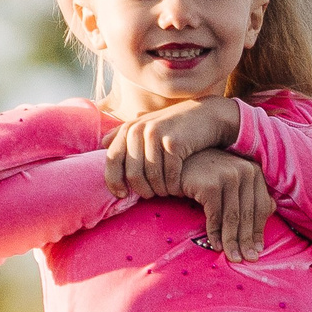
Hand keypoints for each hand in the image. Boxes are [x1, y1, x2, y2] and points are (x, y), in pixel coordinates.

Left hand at [106, 98, 240, 199]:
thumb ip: (126, 133)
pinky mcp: (174, 143)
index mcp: (129, 128)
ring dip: (159, 190)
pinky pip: (169, 175)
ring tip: (164, 192)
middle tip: (150, 196)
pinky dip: (172, 186)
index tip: (121, 195)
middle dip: (141, 190)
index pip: (112, 160)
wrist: (208, 115)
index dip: (114, 181)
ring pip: (151, 177)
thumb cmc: (175, 125)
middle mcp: (139, 130)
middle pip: (132, 173)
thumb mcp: (149, 124)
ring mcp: (156, 136)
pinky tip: (176, 187)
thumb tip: (103, 142)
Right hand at [177, 149, 274, 261]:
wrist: (176, 163)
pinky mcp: (210, 185)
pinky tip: (215, 246)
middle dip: (247, 240)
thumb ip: (250, 192)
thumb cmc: (205, 174)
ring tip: (234, 258)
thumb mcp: (231, 180)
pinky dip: (215, 234)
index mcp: (254, 171)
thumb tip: (272, 210)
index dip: (259, 230)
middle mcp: (245, 171)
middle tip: (248, 259)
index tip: (257, 249)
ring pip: (233, 217)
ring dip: (232, 241)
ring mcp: (228, 176)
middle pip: (248, 214)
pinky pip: (215, 216)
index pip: (261, 206)